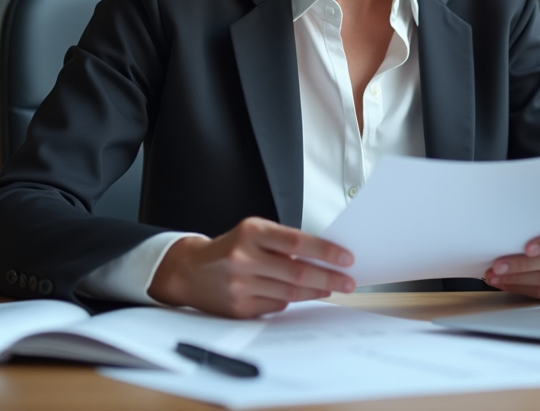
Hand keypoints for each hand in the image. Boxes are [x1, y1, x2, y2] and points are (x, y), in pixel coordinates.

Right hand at [148, 217, 355, 318]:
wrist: (190, 270)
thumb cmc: (230, 248)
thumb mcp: (254, 233)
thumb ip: (283, 243)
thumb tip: (323, 257)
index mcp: (251, 232)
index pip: (297, 242)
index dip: (326, 251)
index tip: (346, 258)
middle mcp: (244, 258)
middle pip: (297, 272)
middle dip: (329, 278)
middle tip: (348, 281)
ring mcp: (240, 286)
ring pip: (290, 293)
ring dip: (316, 291)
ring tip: (331, 288)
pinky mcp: (239, 308)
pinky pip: (276, 306)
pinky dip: (291, 300)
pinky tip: (301, 295)